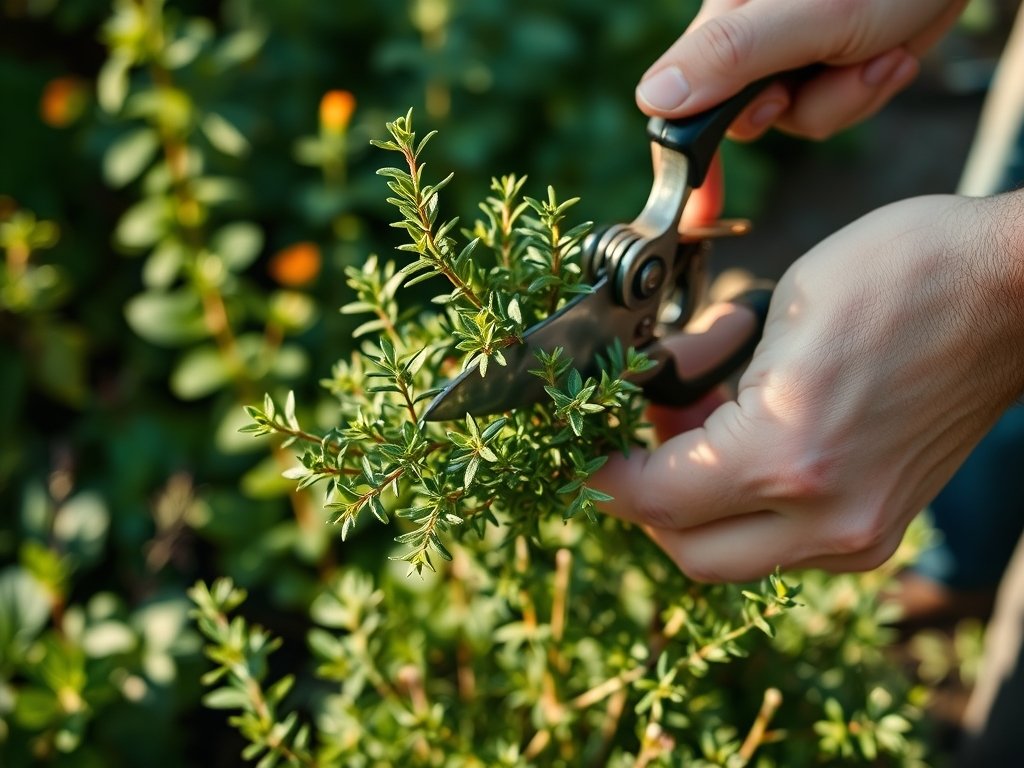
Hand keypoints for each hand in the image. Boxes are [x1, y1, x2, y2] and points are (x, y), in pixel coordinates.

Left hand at [594, 192, 1023, 581]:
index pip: (655, 499)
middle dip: (646, 499)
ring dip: (696, 503)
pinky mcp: (880, 525)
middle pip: (689, 551)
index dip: (601, 479)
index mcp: (786, 454)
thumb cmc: (904, 274)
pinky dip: (746, 504)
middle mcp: (826, 515)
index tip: (578, 455)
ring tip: (701, 420)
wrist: (1017, 290)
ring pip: (736, 554)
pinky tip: (748, 438)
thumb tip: (664, 389)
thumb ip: (704, 367)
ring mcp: (860, 530)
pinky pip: (784, 543)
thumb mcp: (778, 306)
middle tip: (640, 433)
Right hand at [637, 0, 966, 139]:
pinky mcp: (827, 59)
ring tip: (884, 50)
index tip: (697, 208)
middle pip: (745, 117)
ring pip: (795, 118)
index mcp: (725, 14)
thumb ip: (731, 56)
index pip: (680, 95)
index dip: (685, 154)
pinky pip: (831, 108)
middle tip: (839, 65)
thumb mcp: (812, 14)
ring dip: (846, 99)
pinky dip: (865, 92)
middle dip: (801, 107)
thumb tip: (654, 100)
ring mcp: (789, 50)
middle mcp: (748, 32)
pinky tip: (893, 55)